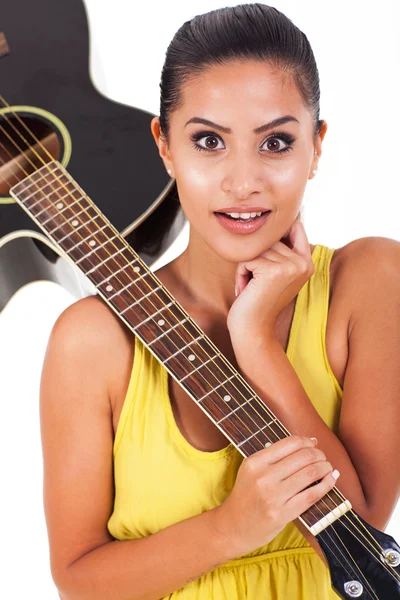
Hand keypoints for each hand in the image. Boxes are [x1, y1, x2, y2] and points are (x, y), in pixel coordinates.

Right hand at [210, 435, 338, 559]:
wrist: (233, 527)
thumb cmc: (246, 496)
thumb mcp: (251, 470)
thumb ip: (274, 457)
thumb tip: (308, 442)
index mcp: (255, 462)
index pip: (289, 443)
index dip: (306, 441)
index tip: (313, 444)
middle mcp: (263, 477)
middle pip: (303, 457)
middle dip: (318, 454)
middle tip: (322, 457)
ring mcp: (273, 496)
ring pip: (310, 473)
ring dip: (325, 467)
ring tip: (328, 467)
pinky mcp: (282, 514)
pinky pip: (311, 495)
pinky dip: (326, 485)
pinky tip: (331, 480)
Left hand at [226, 220, 314, 341]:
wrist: (253, 329)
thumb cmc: (259, 300)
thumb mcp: (276, 273)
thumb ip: (282, 249)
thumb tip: (282, 218)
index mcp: (308, 262)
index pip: (296, 226)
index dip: (277, 234)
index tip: (269, 261)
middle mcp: (303, 263)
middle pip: (270, 238)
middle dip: (256, 258)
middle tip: (258, 283)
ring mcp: (290, 267)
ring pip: (257, 248)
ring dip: (247, 266)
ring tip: (253, 286)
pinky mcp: (273, 271)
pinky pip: (247, 258)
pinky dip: (241, 273)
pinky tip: (247, 290)